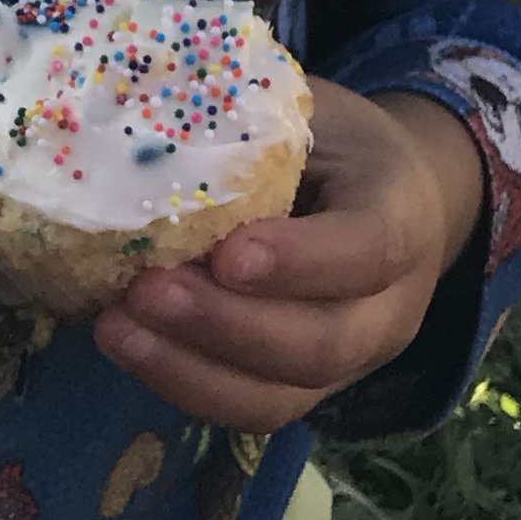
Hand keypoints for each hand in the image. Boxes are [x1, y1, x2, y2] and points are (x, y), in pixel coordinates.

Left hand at [95, 81, 485, 426]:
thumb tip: (141, 110)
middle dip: (225, 327)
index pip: (370, 250)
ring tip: (117, 329)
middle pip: (323, 344)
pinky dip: (181, 382)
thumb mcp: (310, 109)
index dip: (300, 261)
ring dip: (190, 370)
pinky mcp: (306, 388)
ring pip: (281, 397)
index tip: (227, 254)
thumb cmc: (336, 141)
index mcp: (403, 213)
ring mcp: (351, 360)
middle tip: (145, 292)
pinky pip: (248, 409)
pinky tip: (127, 344)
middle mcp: (391, 305)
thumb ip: (251, 120)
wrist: (391, 194)